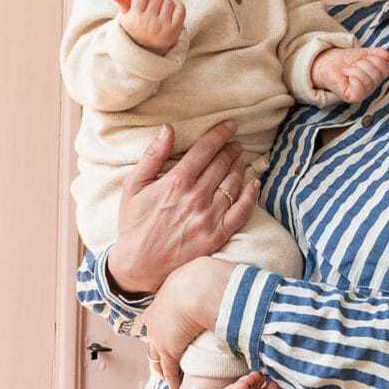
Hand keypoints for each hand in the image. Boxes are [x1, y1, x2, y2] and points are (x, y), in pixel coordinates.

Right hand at [106, 121, 257, 295]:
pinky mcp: (217, 235)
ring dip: (239, 167)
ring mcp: (209, 217)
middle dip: (231, 149)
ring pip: (233, 183)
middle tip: (235, 142)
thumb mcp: (133, 186)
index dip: (220, 133)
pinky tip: (254, 184)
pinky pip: (241, 212)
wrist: (139, 264)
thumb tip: (168, 129)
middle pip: (222, 163)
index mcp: (176, 182)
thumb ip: (152, 156)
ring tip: (240, 159)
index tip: (230, 125)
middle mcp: (196, 197)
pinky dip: (251, 196)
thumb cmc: (134, 224)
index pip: (206, 149)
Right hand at [115, 0, 184, 52]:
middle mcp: (148, 23)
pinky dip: (178, 8)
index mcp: (134, 17)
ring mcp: (162, 27)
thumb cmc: (137, 29)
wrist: (148, 50)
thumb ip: (123, 4)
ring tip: (160, 15)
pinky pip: (181, 9)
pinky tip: (171, 14)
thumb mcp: (127, 17)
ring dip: (166, 5)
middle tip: (152, 9)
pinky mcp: (174, 31)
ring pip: (169, 2)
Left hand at [146, 257, 235, 388]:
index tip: (172, 331)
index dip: (165, 324)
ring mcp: (160, 332)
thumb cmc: (211, 276)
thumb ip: (215, 277)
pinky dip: (173, 381)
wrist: (201, 287)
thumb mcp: (208, 270)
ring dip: (164, 368)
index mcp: (168, 291)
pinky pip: (169, 369)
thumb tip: (231, 277)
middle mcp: (158, 313)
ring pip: (157, 356)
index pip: (161, 312)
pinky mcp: (168, 349)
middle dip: (158, 348)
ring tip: (171, 378)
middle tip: (165, 359)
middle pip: (153, 335)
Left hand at [313, 43, 388, 103]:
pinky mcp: (353, 97)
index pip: (386, 69)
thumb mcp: (365, 53)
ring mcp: (363, 93)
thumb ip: (378, 53)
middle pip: (377, 75)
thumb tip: (387, 56)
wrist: (329, 63)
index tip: (365, 57)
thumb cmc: (347, 60)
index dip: (377, 59)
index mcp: (377, 76)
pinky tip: (347, 74)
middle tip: (354, 64)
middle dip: (364, 64)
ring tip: (349, 69)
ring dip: (356, 70)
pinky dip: (353, 77)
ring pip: (368, 81)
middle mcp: (372, 86)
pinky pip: (360, 89)